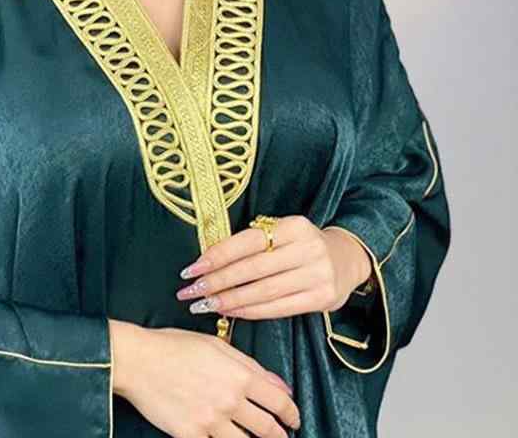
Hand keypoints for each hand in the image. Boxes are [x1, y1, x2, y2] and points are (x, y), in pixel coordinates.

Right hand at [110, 320, 300, 436]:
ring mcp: (211, 421)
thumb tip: (278, 383)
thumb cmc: (173, 345)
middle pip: (268, 429)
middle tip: (282, 435)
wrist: (138, 360)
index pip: (279, 401)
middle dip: (280, 435)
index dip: (292, 413)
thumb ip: (249, 364)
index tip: (293, 418)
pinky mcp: (191, 435)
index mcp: (238, 374)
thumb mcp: (215, 344)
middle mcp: (229, 400)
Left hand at [174, 215, 372, 319]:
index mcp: (294, 226)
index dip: (217, 256)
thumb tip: (209, 259)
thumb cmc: (301, 244)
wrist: (347, 259)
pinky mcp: (322, 299)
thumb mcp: (283, 231)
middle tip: (191, 291)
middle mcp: (307, 249)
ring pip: (263, 292)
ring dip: (230, 301)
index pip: (248, 242)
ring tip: (205, 305)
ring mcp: (318, 275)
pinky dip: (251, 311)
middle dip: (218, 282)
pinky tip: (231, 312)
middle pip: (253, 269)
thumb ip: (254, 241)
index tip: (192, 269)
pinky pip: (279, 308)